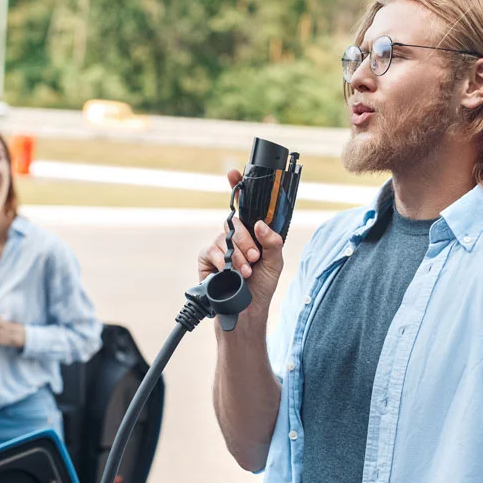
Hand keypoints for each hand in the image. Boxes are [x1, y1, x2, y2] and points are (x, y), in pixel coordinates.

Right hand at [197, 169, 285, 312]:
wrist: (248, 311)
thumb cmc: (261, 286)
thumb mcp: (275, 262)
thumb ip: (272, 241)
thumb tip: (259, 224)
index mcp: (252, 233)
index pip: (245, 206)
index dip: (238, 187)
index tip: (233, 172)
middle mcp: (234, 236)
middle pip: (236, 222)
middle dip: (247, 240)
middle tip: (255, 258)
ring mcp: (219, 246)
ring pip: (225, 237)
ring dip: (238, 255)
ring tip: (246, 271)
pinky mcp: (206, 258)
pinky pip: (212, 250)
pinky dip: (223, 261)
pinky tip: (231, 272)